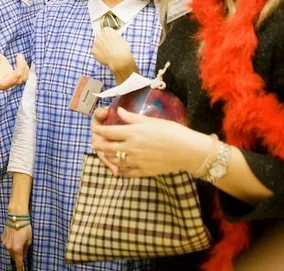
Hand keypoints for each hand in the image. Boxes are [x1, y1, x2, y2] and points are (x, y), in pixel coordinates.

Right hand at [0, 45, 28, 90]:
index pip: (8, 83)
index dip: (16, 74)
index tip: (17, 59)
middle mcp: (3, 82)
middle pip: (18, 81)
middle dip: (22, 68)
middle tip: (19, 55)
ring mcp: (9, 79)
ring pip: (23, 79)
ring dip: (25, 68)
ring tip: (20, 56)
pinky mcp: (12, 74)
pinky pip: (23, 75)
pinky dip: (25, 68)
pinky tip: (21, 59)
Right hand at [2, 222, 31, 270]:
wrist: (16, 216)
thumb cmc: (25, 227)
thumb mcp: (29, 240)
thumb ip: (25, 250)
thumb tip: (23, 256)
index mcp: (17, 249)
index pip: (19, 263)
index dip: (20, 268)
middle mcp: (9, 248)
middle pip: (14, 257)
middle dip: (18, 257)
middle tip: (23, 251)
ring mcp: (4, 243)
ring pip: (10, 251)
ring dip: (14, 250)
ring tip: (19, 241)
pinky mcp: (2, 238)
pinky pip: (7, 245)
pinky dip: (10, 244)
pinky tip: (14, 238)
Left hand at [91, 107, 208, 177]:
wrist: (188, 151)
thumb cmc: (172, 131)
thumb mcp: (151, 121)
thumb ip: (132, 118)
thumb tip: (118, 110)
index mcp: (132, 133)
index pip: (108, 132)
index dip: (99, 130)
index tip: (96, 129)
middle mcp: (130, 148)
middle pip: (107, 147)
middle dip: (99, 145)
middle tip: (95, 144)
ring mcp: (135, 161)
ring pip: (114, 160)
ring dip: (108, 156)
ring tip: (106, 154)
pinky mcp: (142, 171)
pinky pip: (125, 172)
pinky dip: (119, 170)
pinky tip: (118, 168)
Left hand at [92, 28, 134, 73]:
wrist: (119, 60)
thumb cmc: (123, 50)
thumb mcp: (122, 40)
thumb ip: (115, 38)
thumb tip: (115, 41)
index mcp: (107, 30)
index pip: (105, 30)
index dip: (107, 35)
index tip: (109, 39)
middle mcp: (100, 35)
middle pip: (99, 36)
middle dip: (102, 40)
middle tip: (107, 46)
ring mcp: (95, 43)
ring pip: (97, 44)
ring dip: (100, 47)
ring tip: (107, 53)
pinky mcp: (93, 50)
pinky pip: (95, 51)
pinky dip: (99, 54)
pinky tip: (104, 57)